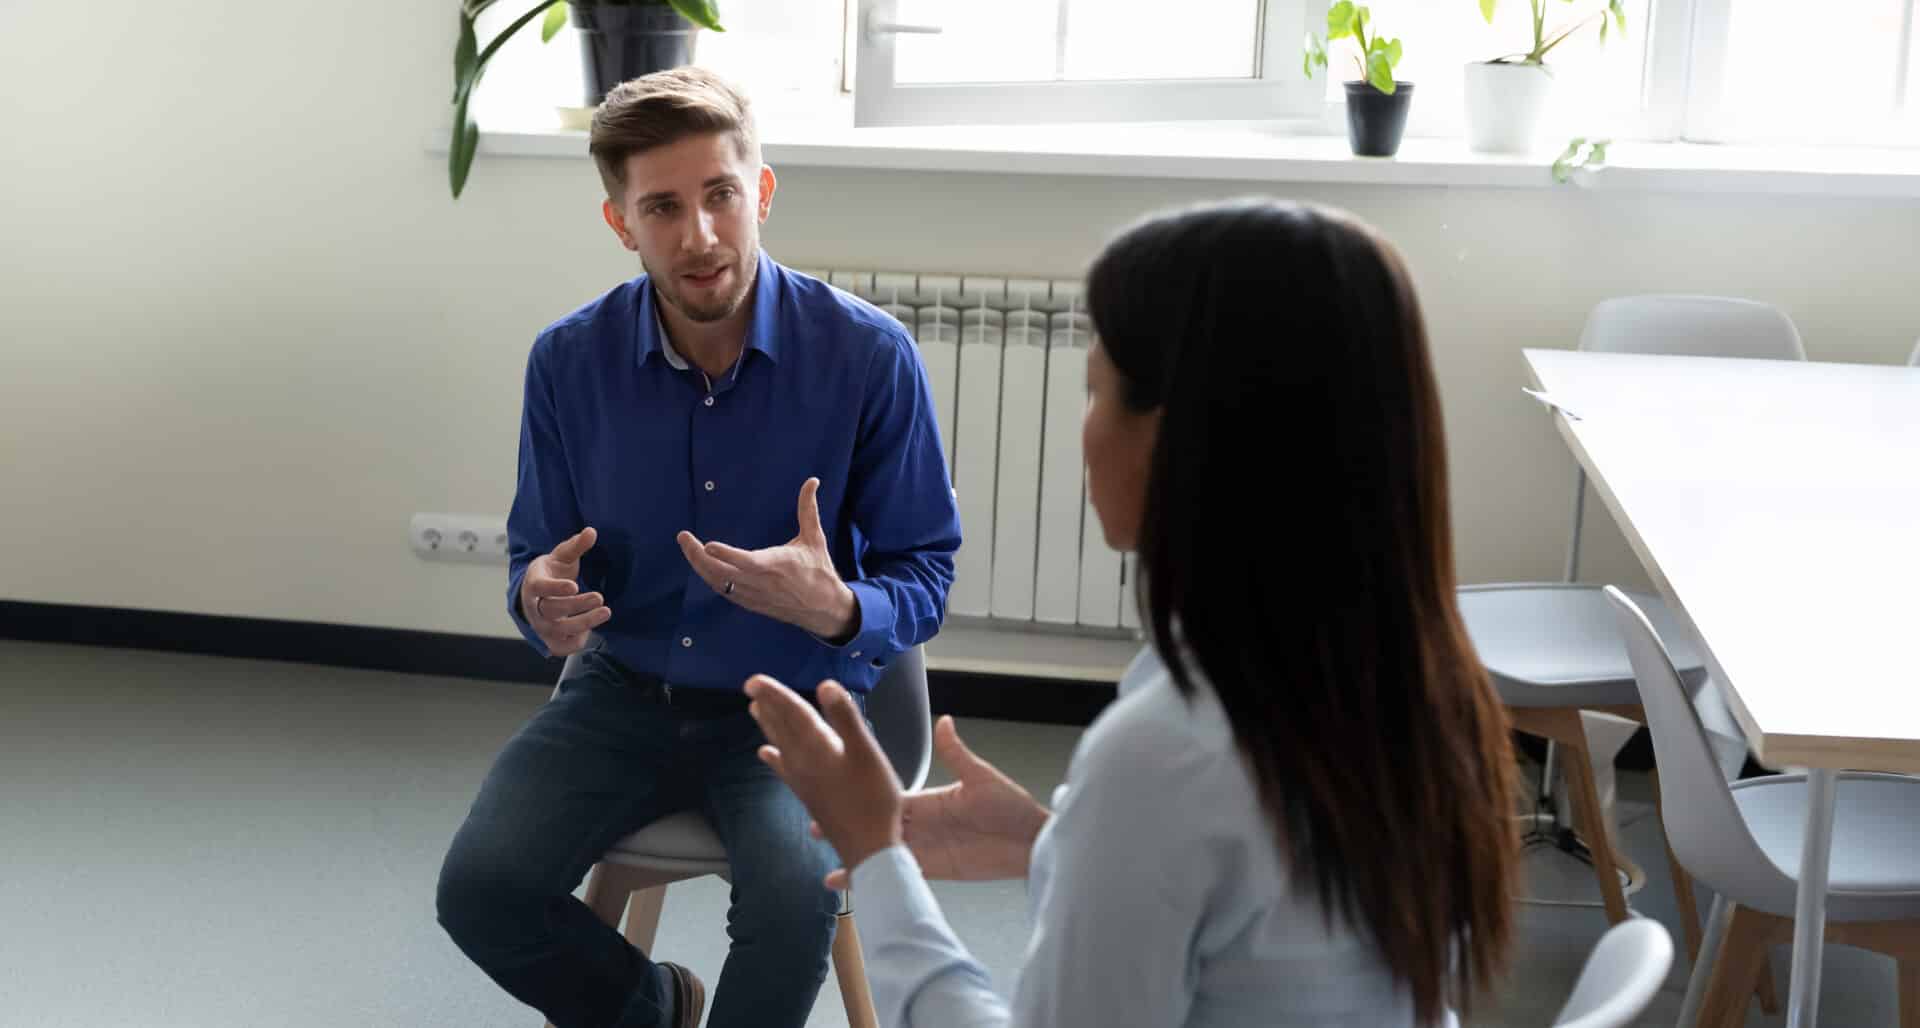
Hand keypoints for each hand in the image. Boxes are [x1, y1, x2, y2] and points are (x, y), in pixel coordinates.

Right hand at [519, 527, 609, 656]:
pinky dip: (577, 640)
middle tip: (599, 597)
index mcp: (533, 584)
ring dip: (584, 622)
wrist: (535, 597)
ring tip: (606, 611)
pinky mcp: (550, 641)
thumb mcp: (560, 557)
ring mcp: (541, 626)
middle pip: (553, 609)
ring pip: (560, 629)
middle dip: (577, 605)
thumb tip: (591, 531)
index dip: (556, 588)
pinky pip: (564, 647)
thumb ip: (575, 546)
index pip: (541, 588)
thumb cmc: (550, 574)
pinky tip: (590, 629)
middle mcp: (534, 608)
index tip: (574, 585)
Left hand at [678, 478, 857, 639]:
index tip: (707, 544)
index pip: (748, 562)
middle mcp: (763, 583)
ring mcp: (754, 595)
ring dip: (699, 566)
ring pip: (719, 584)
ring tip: (687, 546)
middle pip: (723, 573)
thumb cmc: (818, 569)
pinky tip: (701, 563)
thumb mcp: (815, 538)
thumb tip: (812, 481)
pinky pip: (723, 591)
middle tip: (683, 537)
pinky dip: (710, 577)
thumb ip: (808, 509)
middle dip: (698, 556)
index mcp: (779, 565)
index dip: (727, 555)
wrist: (823, 608)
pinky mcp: (750, 603)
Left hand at [745, 675, 902, 881]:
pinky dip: (773, 757)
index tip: (754, 680)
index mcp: (817, 748)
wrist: (868, 847)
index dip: (774, 694)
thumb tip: (825, 685)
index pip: (792, 714)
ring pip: (780, 745)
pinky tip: (765, 755)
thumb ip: (845, 718)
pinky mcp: (807, 794)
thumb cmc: (873, 798)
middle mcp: (802, 762)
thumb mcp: (866, 753)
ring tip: (754, 709)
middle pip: (782, 727)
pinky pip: (783, 768)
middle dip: (767, 705)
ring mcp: (802, 780)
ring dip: (768, 726)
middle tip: (750, 687)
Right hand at [804, 716, 1048, 888]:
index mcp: (926, 799)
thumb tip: (944, 721)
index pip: (884, 794)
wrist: (1030, 843)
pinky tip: (857, 884)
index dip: (859, 793)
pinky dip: (878, 878)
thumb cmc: (1010, 806)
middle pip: (875, 823)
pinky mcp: (932, 871)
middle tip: (814, 826)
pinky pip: (898, 874)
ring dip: (857, 853)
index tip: (833, 789)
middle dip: (849, 824)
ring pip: (882, 849)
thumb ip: (956, 753)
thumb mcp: (981, 777)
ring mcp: (923, 849)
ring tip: (828, 860)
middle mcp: (919, 823)